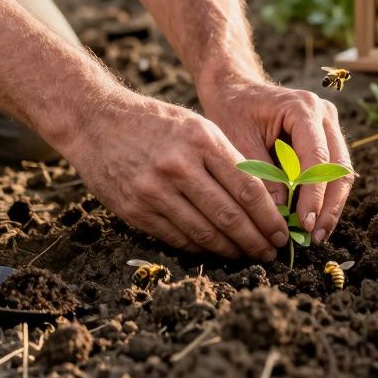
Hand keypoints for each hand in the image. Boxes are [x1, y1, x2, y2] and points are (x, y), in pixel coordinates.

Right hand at [58, 87, 288, 260]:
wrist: (95, 121)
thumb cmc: (154, 122)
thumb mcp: (195, 125)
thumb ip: (226, 157)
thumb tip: (263, 199)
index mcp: (201, 139)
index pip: (247, 188)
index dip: (269, 217)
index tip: (282, 232)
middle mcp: (178, 165)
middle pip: (229, 215)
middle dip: (256, 240)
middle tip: (272, 253)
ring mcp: (154, 190)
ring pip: (204, 232)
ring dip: (231, 250)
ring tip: (248, 256)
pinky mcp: (135, 209)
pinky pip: (177, 238)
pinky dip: (201, 248)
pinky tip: (216, 250)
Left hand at [198, 75, 353, 244]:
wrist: (235, 89)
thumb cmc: (233, 111)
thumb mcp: (238, 140)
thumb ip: (260, 174)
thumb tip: (281, 213)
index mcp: (302, 108)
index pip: (317, 158)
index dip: (313, 194)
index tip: (304, 223)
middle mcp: (324, 114)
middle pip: (338, 167)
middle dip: (328, 206)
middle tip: (314, 237)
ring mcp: (329, 125)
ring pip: (341, 172)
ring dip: (331, 206)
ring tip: (316, 235)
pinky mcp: (326, 138)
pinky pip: (333, 171)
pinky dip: (325, 197)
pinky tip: (314, 220)